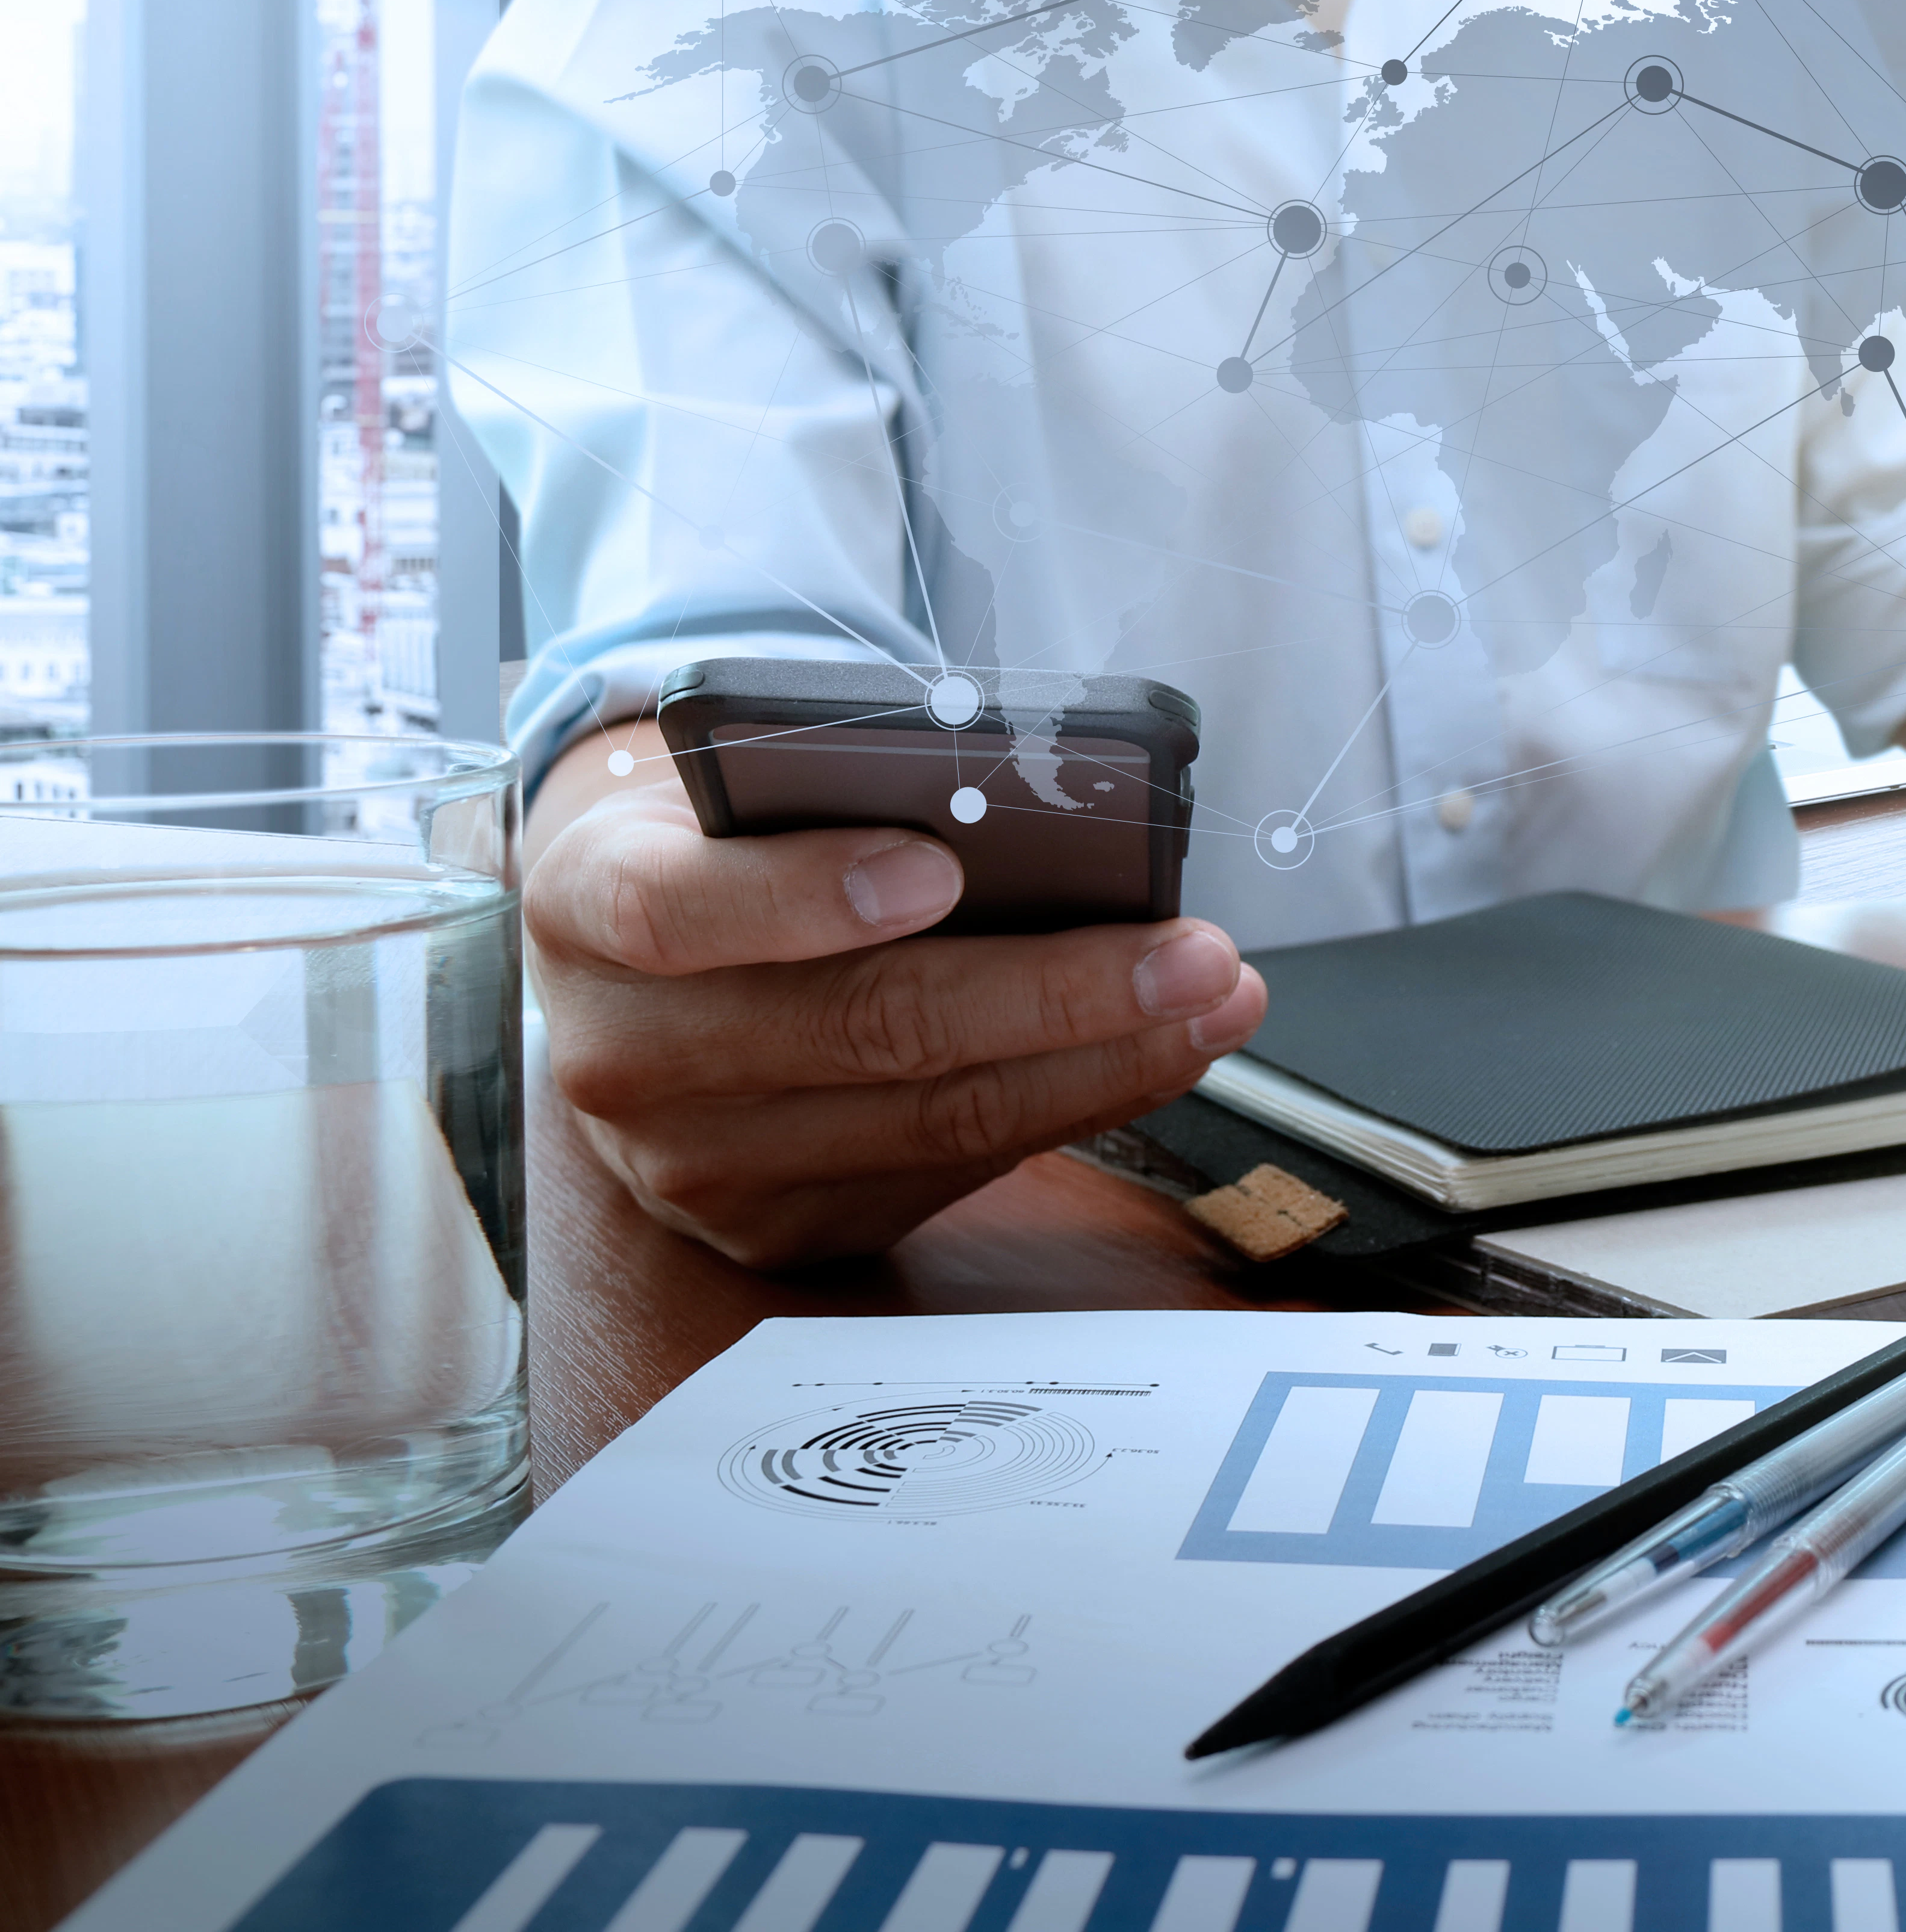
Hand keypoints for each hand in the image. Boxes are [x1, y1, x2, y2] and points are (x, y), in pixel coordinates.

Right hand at [525, 747, 1264, 1266]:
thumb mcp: (741, 782)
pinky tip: (1156, 1054)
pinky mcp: (775, 1224)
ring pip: (930, 1118)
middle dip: (1054, 991)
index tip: (940, 867)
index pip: (680, 911)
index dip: (810, 895)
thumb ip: (846, 793)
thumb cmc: (721, 837)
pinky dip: (1073, 1108)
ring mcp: (693, 1161)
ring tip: (1216, 1001)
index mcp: (588, 902)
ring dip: (1102, 1060)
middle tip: (1193, 952)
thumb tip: (1032, 815)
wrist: (634, 959)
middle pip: (857, 1031)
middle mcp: (626, 1050)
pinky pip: (950, 1171)